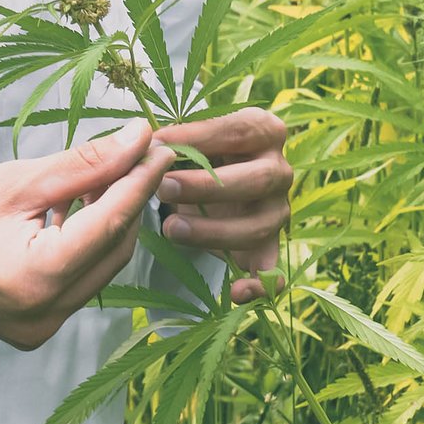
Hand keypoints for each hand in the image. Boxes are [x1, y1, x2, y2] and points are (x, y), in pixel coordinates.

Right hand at [0, 123, 174, 349]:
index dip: (141, 179)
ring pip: (101, 266)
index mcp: (36, 279)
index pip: (111, 221)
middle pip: (114, 249)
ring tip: (99, 172)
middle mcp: (43, 315)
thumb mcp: (14, 180)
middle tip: (136, 152)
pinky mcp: (31, 326)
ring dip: (107, 219)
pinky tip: (74, 205)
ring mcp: (38, 328)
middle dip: (128, 199)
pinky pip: (78, 280)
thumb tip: (140, 140)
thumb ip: (84, 164)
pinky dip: (83, 242)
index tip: (162, 145)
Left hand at [150, 106, 291, 304]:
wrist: (210, 190)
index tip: (157, 144)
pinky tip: (234, 292)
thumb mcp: (188, 140)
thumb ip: (172, 139)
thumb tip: (143, 141)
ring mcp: (277, 210)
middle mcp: (279, 170)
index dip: (199, 137)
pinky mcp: (269, 246)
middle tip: (163, 187)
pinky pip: (273, 271)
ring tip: (170, 228)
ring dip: (214, 230)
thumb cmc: (197, 157)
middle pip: (259, 178)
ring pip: (260, 225)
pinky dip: (259, 285)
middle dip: (208, 185)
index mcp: (264, 132)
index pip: (240, 131)